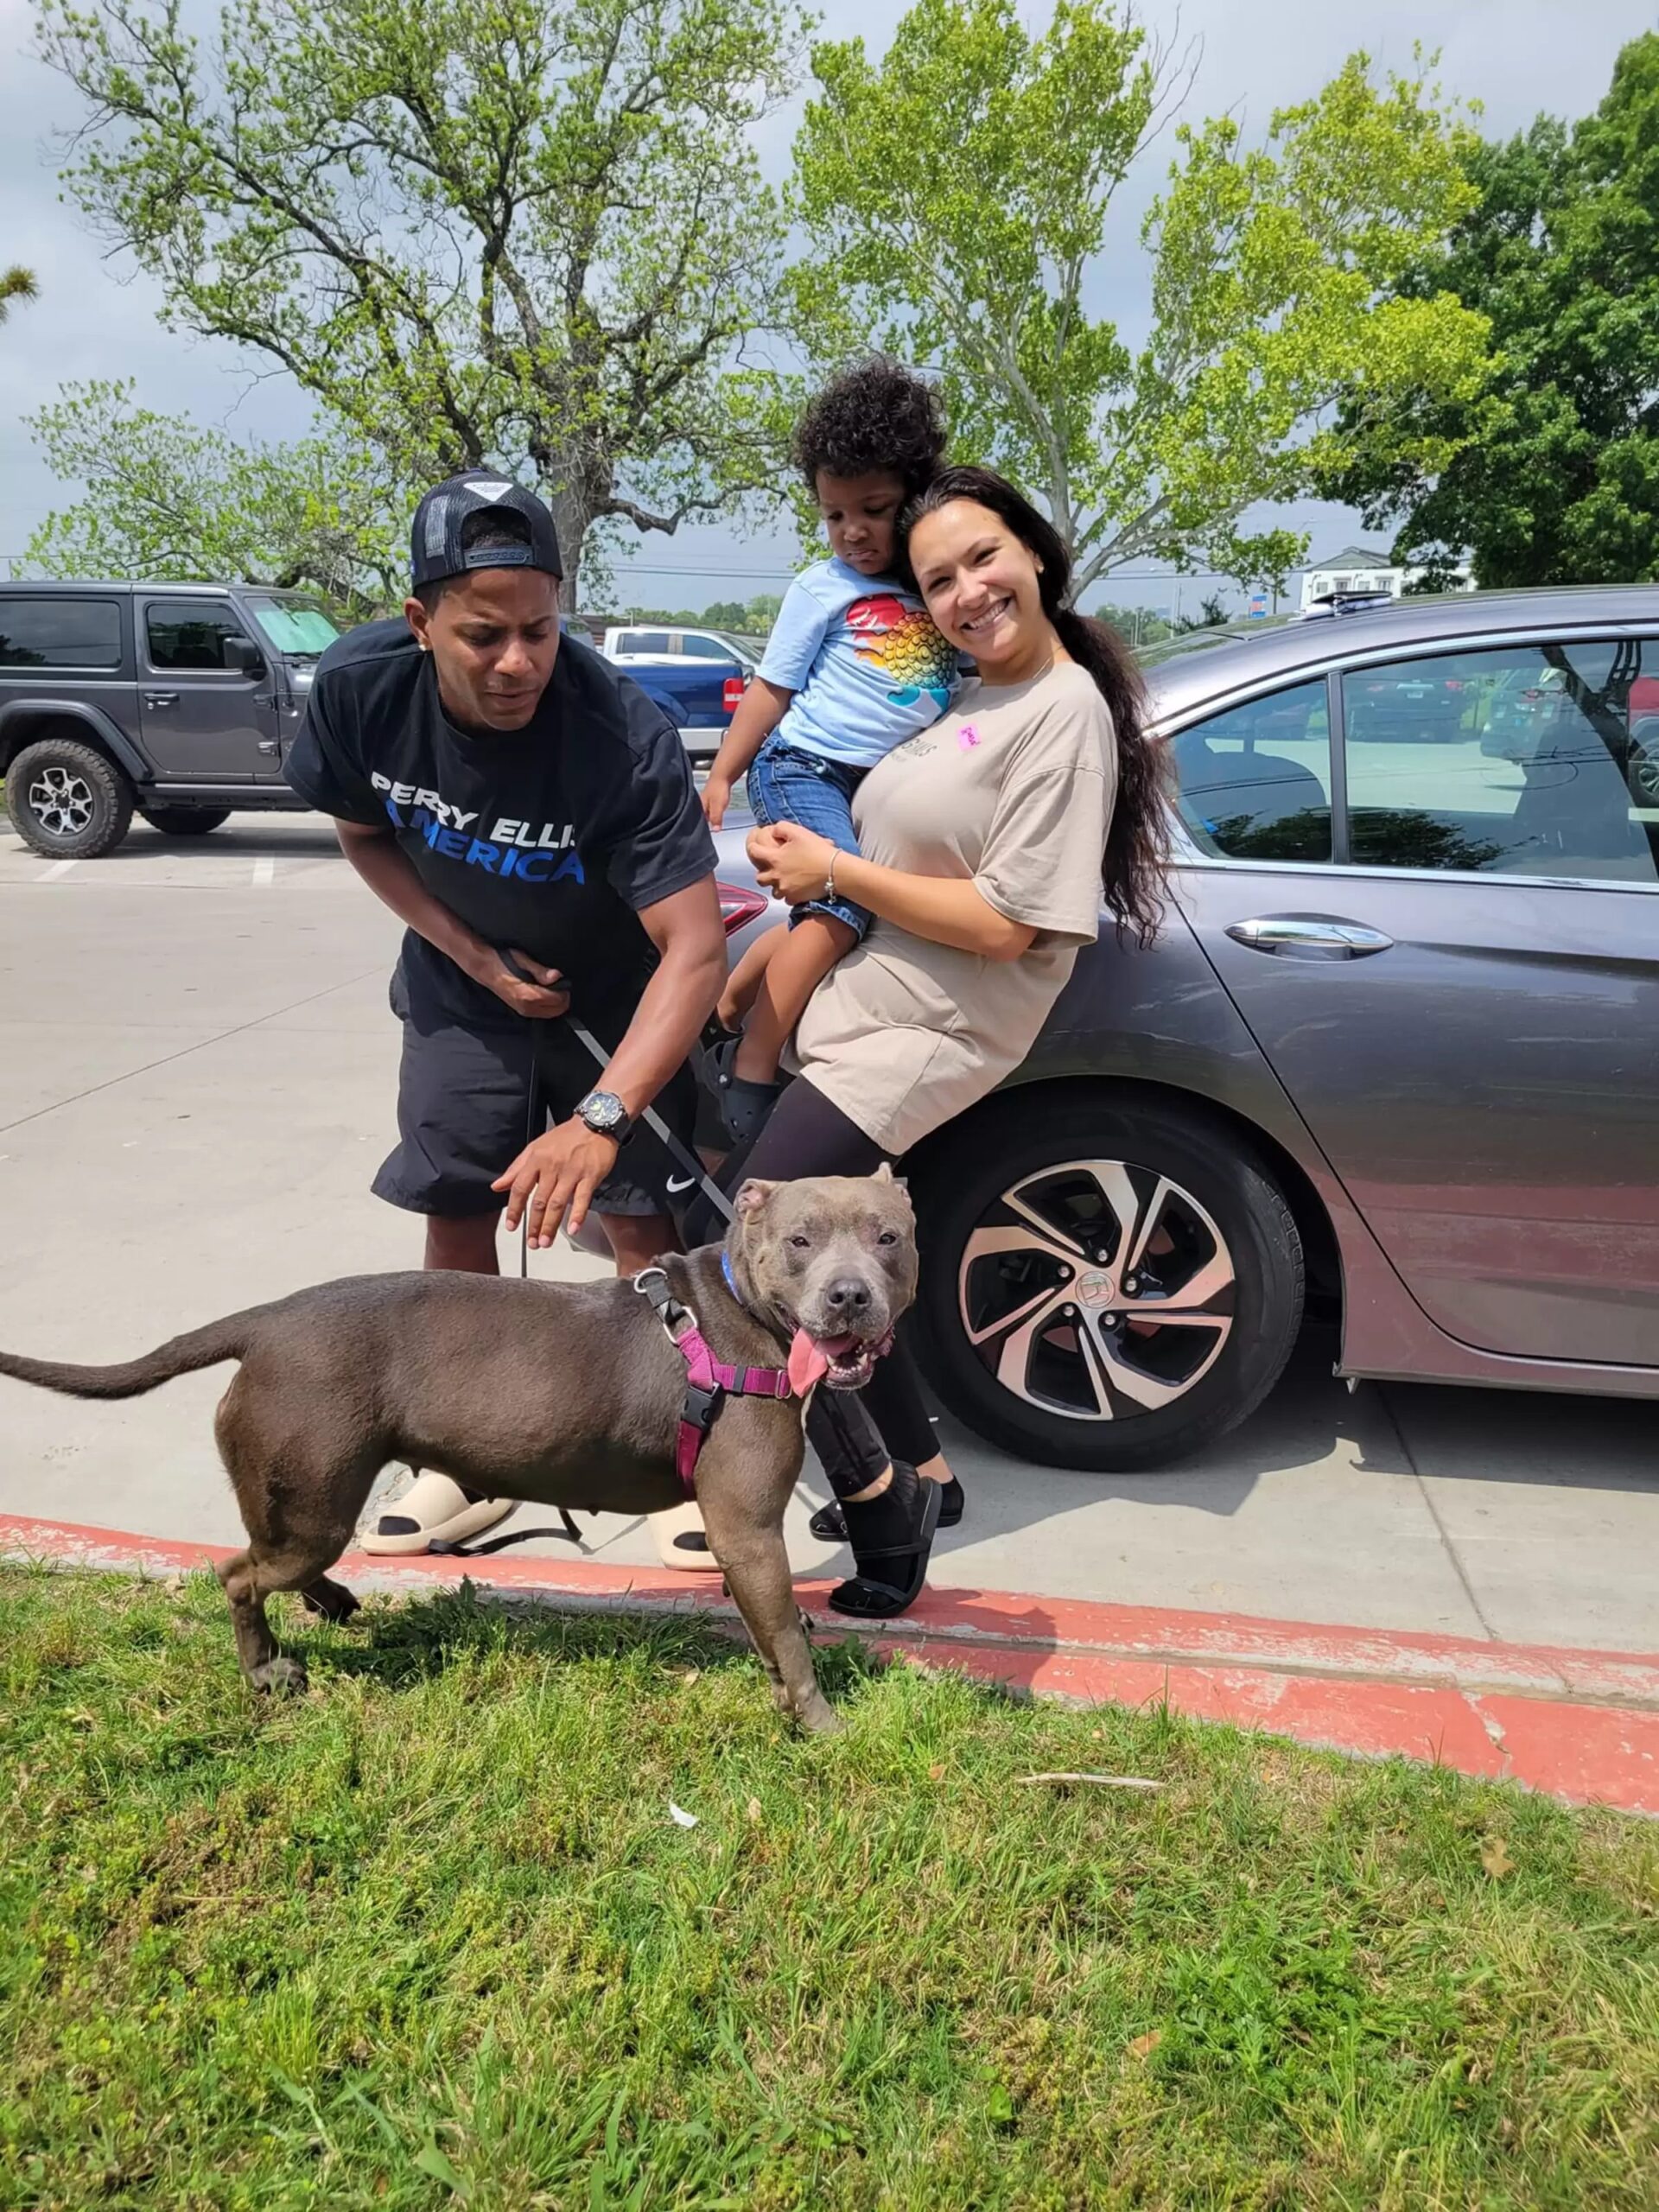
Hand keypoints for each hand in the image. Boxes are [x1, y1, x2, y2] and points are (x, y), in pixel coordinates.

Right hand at [476, 946, 570, 1020]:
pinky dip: (549, 1006)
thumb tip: (556, 976)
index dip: (564, 990)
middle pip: (557, 1010)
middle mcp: (527, 1007)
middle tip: (560, 985)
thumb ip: (540, 971)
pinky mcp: (522, 1011)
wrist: (486, 970)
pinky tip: (546, 995)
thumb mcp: (523, 960)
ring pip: (551, 1014)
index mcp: (528, 995)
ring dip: (556, 1003)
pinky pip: (542, 1013)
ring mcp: (524, 1011)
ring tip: (553, 989)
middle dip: (562, 998)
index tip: (563, 980)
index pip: (557, 1000)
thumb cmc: (503, 962)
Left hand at [492, 1118, 619, 1245]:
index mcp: (536, 1160)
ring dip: (551, 1225)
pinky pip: (583, 1198)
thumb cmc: (565, 1137)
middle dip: (534, 1225)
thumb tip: (497, 1186)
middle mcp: (552, 1167)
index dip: (514, 1209)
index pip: (520, 1188)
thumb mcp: (535, 1148)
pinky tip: (573, 1229)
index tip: (511, 1226)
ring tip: (545, 1242)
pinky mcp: (590, 1176)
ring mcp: (572, 1172)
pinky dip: (578, 1215)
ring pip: (558, 1203)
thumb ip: (516, 1169)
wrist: (595, 1123)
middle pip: (539, 1201)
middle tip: (531, 1243)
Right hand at [702, 774, 732, 829]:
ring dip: (708, 819)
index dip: (699, 829)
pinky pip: (709, 809)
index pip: (697, 822)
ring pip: (704, 814)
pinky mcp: (709, 799)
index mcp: (699, 807)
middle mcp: (699, 804)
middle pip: (700, 818)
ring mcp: (704, 801)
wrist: (722, 775)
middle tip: (708, 832)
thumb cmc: (719, 789)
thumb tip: (715, 831)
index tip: (703, 836)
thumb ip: (716, 818)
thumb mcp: (718, 806)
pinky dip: (711, 814)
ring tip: (711, 826)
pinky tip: (715, 816)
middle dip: (703, 825)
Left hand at [747, 820, 839, 906]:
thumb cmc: (818, 851)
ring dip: (776, 885)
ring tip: (784, 880)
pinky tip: (796, 888)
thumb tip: (773, 830)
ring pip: (773, 891)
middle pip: (759, 878)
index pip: (754, 852)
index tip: (756, 846)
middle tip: (771, 868)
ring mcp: (785, 890)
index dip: (753, 847)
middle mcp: (776, 877)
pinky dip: (789, 895)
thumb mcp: (799, 832)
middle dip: (763, 872)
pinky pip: (787, 899)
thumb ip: (782, 828)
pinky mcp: (795, 899)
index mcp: (775, 859)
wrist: (835, 871)